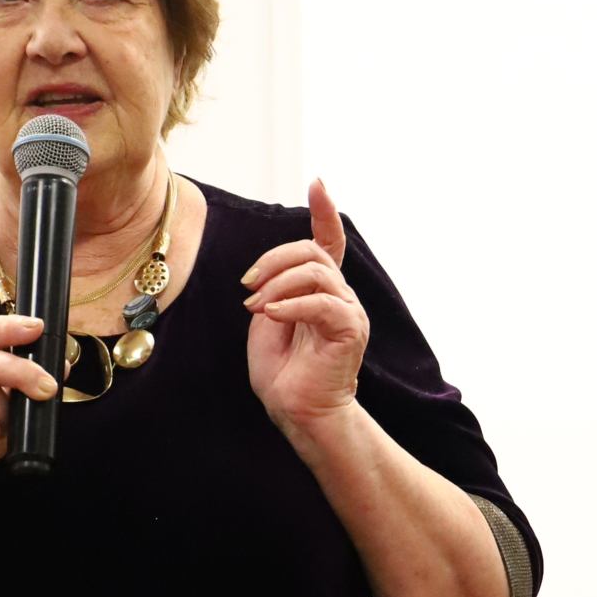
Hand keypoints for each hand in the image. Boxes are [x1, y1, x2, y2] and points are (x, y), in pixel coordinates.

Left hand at [242, 178, 369, 443]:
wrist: (298, 413)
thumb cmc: (283, 373)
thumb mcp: (268, 319)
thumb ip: (274, 289)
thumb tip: (266, 272)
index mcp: (322, 291)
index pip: (329, 241)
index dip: (324, 211)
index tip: (317, 183)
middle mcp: (340, 296)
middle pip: (312, 252)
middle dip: (274, 260)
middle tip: (247, 285)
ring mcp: (349, 312)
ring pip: (316, 272)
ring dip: (278, 283)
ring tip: (256, 306)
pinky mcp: (350, 330)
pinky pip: (322, 302)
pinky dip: (291, 303)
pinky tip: (269, 314)